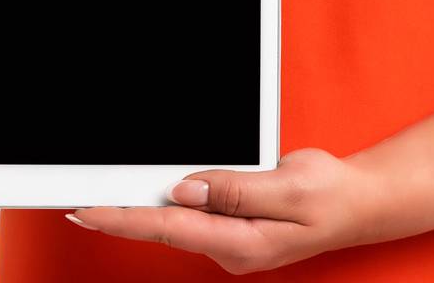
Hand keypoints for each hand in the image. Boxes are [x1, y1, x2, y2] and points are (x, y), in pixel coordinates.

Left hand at [68, 149, 386, 274]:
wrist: (359, 203)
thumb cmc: (331, 196)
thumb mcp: (290, 187)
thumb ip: (235, 190)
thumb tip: (186, 188)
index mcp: (242, 242)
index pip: (168, 227)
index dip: (122, 218)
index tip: (84, 210)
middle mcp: (229, 247)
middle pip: (162, 226)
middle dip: (119, 213)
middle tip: (73, 200)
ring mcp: (229, 240)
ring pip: (174, 219)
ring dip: (140, 205)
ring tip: (98, 191)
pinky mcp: (230, 227)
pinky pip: (190, 213)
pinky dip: (166, 199)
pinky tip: (149, 188)